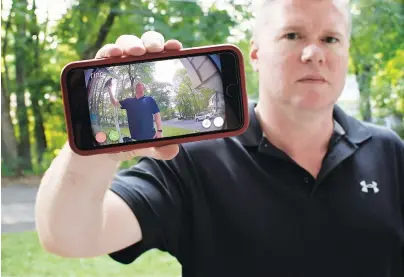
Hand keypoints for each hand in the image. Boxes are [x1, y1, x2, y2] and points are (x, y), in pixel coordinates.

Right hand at [94, 32, 181, 160]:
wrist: (99, 146)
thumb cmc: (128, 138)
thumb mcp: (145, 142)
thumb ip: (159, 145)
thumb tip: (172, 149)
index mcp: (153, 82)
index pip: (163, 59)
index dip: (170, 49)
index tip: (177, 48)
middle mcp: (136, 71)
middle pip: (146, 46)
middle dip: (152, 42)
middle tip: (155, 50)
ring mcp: (117, 69)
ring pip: (125, 45)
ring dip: (131, 44)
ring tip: (135, 52)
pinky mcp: (98, 72)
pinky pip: (102, 56)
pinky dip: (108, 51)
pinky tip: (112, 54)